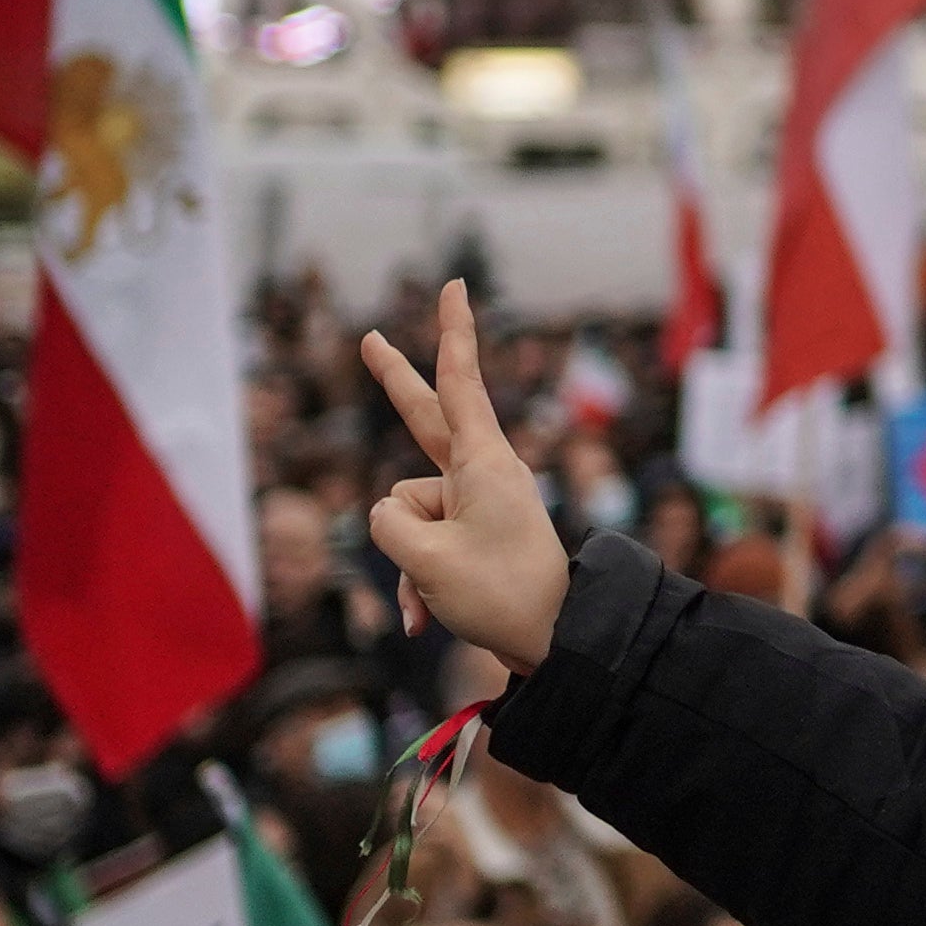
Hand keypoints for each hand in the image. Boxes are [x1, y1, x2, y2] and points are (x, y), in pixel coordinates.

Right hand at [362, 282, 571, 675]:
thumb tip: (387, 516)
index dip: (453, 332)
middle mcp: (479, 473)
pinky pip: (420, 547)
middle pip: (424, 420)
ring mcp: (473, 504)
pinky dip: (418, 583)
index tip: (456, 286)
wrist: (554, 639)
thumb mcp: (425, 558)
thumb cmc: (499, 593)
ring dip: (410, 559)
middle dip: (394, 383)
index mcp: (481, 462)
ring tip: (443, 590)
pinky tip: (424, 620)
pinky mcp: (468, 535)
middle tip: (371, 338)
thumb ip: (388, 525)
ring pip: (408, 514)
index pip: (459, 383)